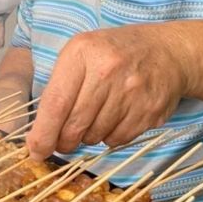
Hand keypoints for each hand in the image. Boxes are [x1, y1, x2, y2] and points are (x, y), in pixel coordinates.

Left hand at [26, 24, 189, 160]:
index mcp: (82, 52)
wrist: (167, 51)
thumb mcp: (81, 52)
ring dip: (88, 136)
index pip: (56, 102)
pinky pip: (118, 139)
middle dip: (63, 141)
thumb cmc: (114, 52)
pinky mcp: (150, 110)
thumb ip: (59, 85)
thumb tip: (41, 129)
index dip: (43, 132)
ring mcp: (132, 92)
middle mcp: (107, 70)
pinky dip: (109, 136)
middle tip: (62, 142)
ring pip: (95, 135)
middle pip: (75, 124)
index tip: (35, 150)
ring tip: (93, 119)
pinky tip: (113, 119)